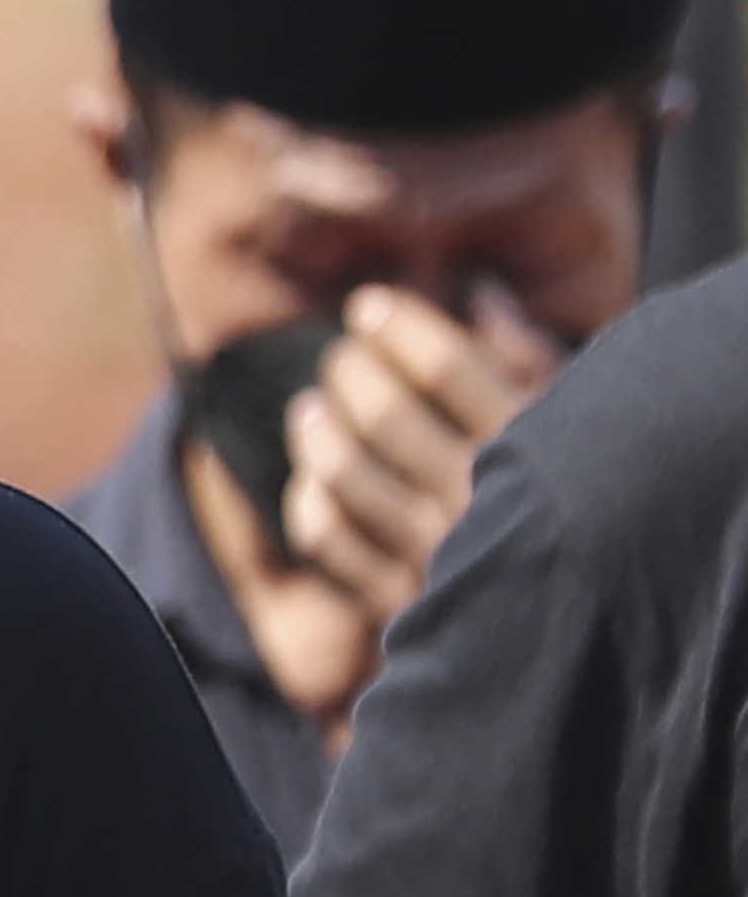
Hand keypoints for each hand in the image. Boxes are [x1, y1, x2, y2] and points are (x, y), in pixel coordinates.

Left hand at [279, 281, 562, 626]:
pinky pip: (329, 538)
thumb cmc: (582, 489)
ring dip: (316, 430)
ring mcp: (437, 550)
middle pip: (385, 415)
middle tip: (339, 354)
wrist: (585, 606)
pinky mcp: (403, 597)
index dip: (398, 326)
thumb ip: (530, 355)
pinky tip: (311, 477)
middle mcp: (480, 496)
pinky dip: (310, 500)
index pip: (445, 368)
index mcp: (532, 444)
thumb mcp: (577, 418)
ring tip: (309, 406)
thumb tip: (480, 290)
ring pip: (344, 474)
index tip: (367, 305)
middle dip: (350, 370)